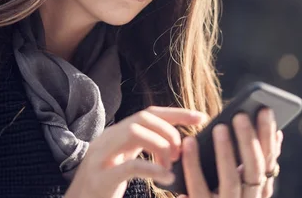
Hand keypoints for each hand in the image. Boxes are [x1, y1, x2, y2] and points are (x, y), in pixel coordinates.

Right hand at [64, 106, 207, 197]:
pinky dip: (153, 169)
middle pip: (144, 118)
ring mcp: (100, 157)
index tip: (201, 117)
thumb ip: (142, 148)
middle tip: (180, 153)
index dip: (177, 113)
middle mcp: (106, 139)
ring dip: (161, 147)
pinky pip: (130, 165)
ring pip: (135, 133)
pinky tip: (167, 179)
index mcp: (115, 134)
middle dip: (170, 132)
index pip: (149, 113)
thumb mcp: (123, 161)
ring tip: (171, 166)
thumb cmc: (103, 188)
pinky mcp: (100, 178)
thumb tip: (177, 145)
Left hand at [178, 108, 283, 197]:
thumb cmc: (218, 194)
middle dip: (249, 140)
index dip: (269, 137)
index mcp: (259, 192)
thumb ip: (253, 162)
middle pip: (255, 170)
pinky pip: (199, 188)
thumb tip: (276, 134)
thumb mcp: (242, 183)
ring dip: (226, 152)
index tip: (265, 111)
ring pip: (231, 180)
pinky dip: (194, 165)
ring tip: (220, 127)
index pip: (269, 162)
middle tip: (241, 115)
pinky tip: (189, 142)